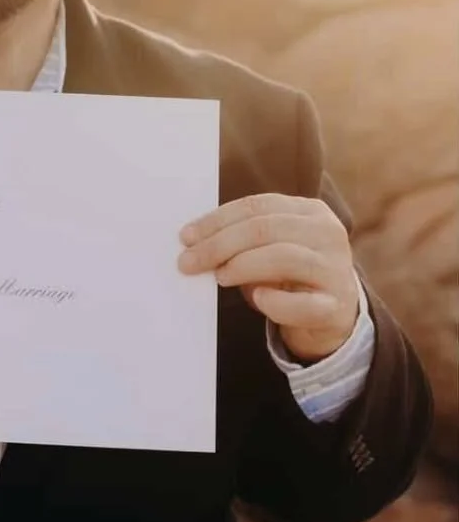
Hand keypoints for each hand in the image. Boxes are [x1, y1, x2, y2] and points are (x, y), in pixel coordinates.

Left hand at [178, 193, 359, 361]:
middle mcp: (327, 234)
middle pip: (264, 229)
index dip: (217, 220)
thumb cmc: (290, 276)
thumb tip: (194, 244)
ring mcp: (335, 269)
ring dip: (242, 266)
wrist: (333, 315)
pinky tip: (259, 298)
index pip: (256, 207)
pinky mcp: (335, 307)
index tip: (186, 236)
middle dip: (219, 244)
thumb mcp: (269, 248)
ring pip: (282, 257)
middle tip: (189, 261)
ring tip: (219, 276)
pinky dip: (275, 302)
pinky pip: (301, 303)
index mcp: (310, 211)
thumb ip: (241, 240)